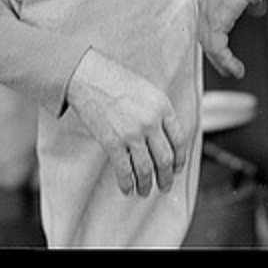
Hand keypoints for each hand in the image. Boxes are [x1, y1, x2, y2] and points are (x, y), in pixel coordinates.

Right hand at [64, 49, 188, 196]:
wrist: (87, 76)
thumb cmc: (115, 79)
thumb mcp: (147, 90)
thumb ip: (159, 112)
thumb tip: (166, 138)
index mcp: (162, 106)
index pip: (179, 140)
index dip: (179, 159)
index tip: (176, 168)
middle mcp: (150, 121)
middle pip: (165, 159)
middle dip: (166, 177)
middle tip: (165, 185)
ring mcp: (132, 133)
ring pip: (146, 169)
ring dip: (147, 185)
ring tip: (145, 191)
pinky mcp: (112, 142)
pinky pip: (124, 171)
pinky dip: (127, 184)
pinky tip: (127, 188)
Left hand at [197, 0, 267, 78]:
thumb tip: (256, 8)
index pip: (209, 12)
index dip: (215, 30)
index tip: (224, 43)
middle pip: (205, 29)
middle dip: (215, 50)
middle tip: (224, 65)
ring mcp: (208, 8)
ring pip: (207, 41)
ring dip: (219, 59)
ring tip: (230, 70)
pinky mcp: (215, 19)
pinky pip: (216, 47)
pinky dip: (226, 61)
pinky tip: (236, 69)